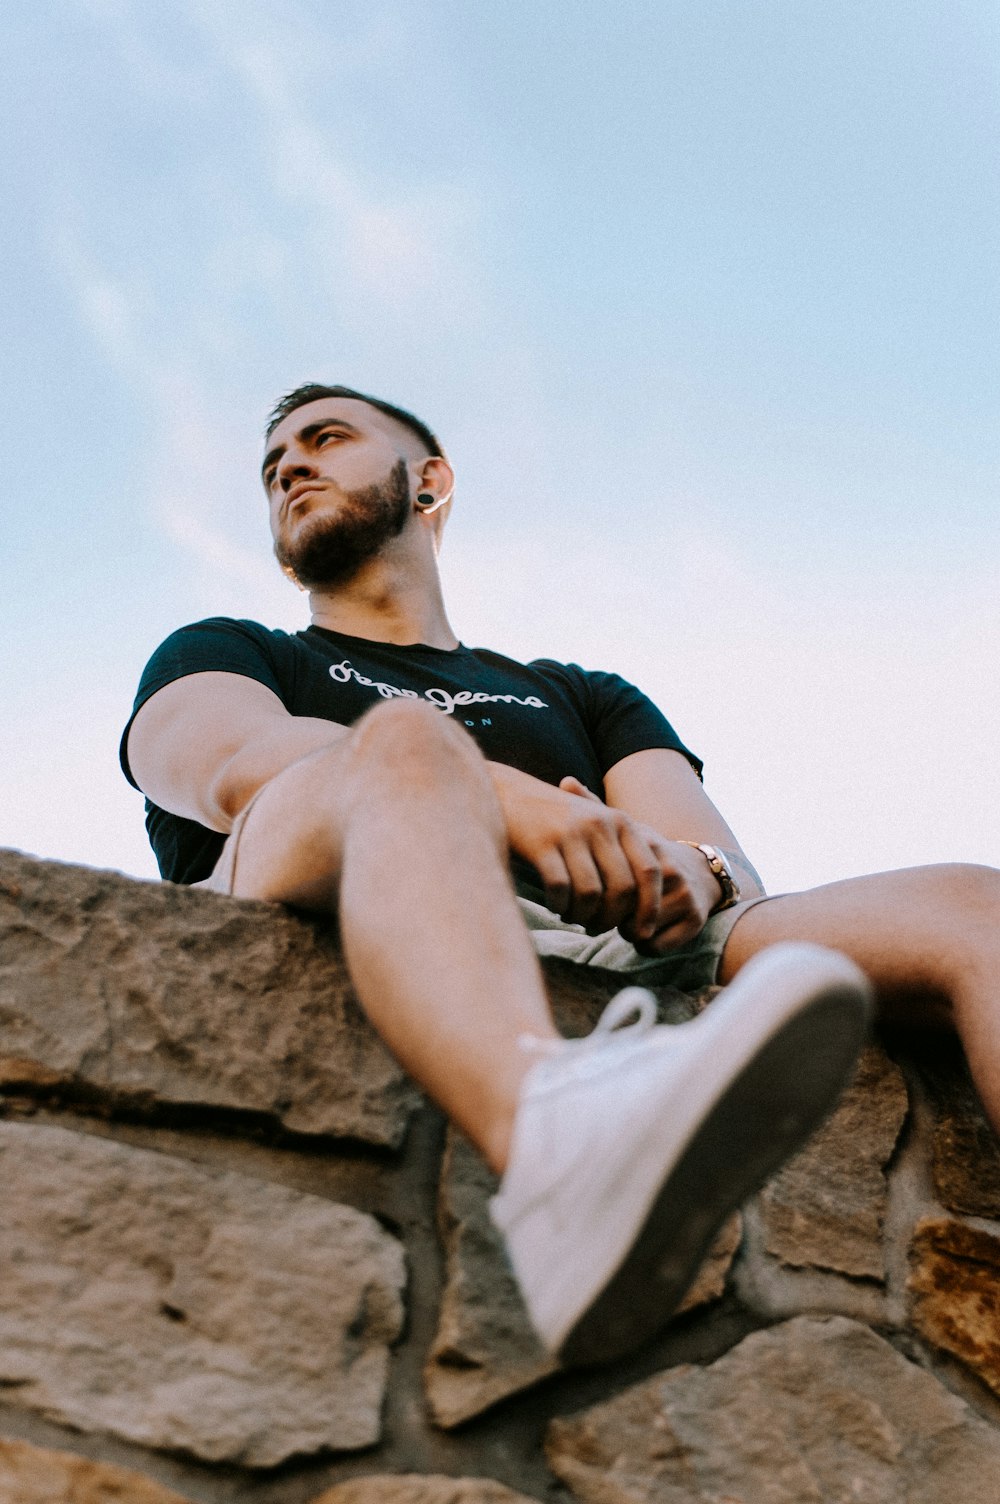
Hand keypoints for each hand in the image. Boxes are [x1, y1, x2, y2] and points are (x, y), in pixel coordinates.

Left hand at [555, 776, 721, 952]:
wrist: (699, 871)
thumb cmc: (646, 853)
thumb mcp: (623, 831)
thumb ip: (593, 808)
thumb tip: (566, 780)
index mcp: (644, 846)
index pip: (606, 883)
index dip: (591, 895)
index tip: (586, 896)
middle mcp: (666, 868)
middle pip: (618, 911)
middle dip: (607, 916)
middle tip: (607, 911)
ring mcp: (684, 892)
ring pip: (636, 931)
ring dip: (627, 932)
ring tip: (629, 918)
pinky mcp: (696, 917)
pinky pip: (656, 946)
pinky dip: (647, 945)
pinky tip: (647, 931)